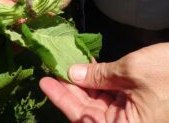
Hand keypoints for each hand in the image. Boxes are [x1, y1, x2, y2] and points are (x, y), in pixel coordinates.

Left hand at [40, 43, 168, 122]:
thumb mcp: (132, 71)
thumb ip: (100, 75)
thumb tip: (74, 73)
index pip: (81, 115)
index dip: (60, 97)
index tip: (44, 82)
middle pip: (86, 107)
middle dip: (68, 87)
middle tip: (52, 70)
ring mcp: (130, 112)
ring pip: (96, 98)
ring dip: (81, 81)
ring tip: (66, 65)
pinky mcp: (134, 101)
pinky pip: (108, 92)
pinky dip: (97, 79)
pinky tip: (86, 66)